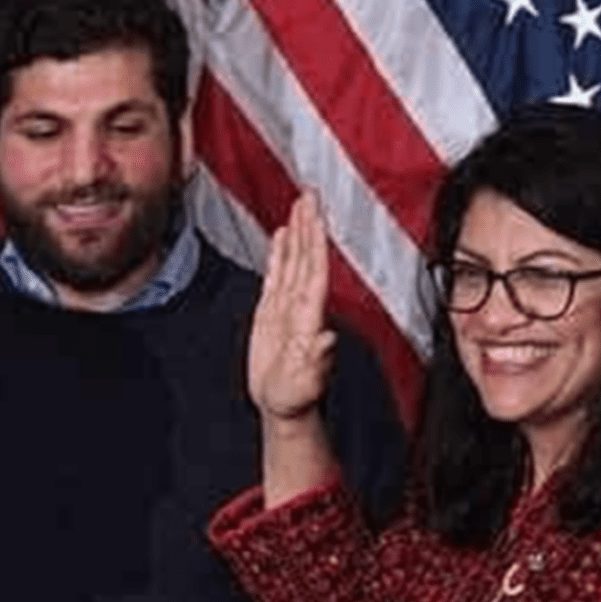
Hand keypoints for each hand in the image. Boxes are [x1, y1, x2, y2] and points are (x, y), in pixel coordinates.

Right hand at [248, 191, 337, 423]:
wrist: (284, 408)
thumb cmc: (295, 399)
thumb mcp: (306, 383)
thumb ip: (317, 359)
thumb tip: (328, 337)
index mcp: (310, 317)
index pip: (314, 269)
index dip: (315, 240)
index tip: (315, 213)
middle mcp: (302, 306)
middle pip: (306, 256)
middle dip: (309, 224)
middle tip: (309, 193)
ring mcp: (288, 308)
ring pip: (293, 261)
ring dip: (297, 231)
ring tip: (298, 203)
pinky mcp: (272, 313)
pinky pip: (277, 275)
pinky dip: (279, 253)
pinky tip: (280, 234)